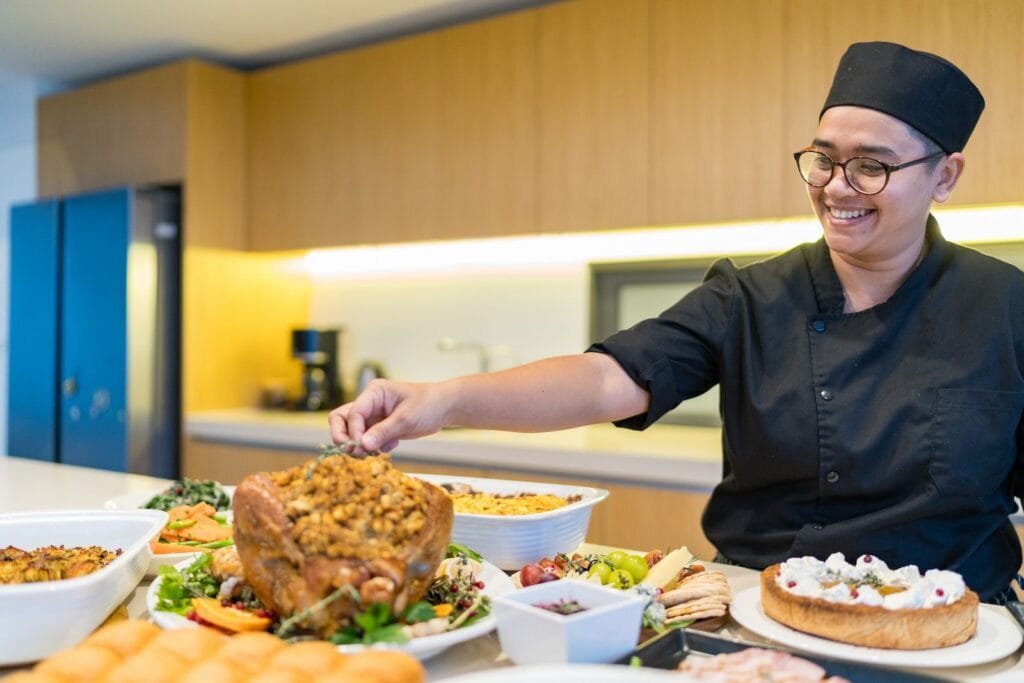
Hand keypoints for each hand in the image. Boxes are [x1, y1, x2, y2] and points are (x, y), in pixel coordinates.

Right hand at [328, 379, 449, 452]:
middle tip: (355, 453)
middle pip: (342, 420)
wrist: (444, 408)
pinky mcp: (379, 428)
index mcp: (374, 392)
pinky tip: (392, 445)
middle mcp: (369, 403)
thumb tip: (362, 445)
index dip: (354, 432)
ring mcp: (373, 416)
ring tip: (373, 453)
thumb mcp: (406, 419)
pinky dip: (374, 447)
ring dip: (359, 446)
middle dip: (345, 438)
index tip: (361, 447)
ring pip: (352, 433)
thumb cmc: (428, 405)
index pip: (353, 413)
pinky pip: (366, 440)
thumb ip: (383, 431)